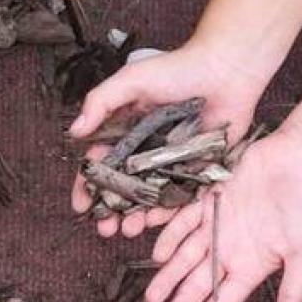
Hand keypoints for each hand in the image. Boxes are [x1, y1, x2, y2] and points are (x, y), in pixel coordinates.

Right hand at [67, 42, 269, 237]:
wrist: (225, 70)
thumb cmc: (177, 69)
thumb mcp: (131, 80)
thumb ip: (100, 102)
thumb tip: (75, 131)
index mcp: (125, 132)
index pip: (100, 165)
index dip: (88, 187)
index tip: (81, 206)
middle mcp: (145, 151)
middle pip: (122, 189)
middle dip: (110, 211)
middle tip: (105, 229)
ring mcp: (170, 163)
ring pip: (148, 198)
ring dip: (136, 217)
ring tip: (128, 231)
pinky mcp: (197, 169)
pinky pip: (180, 197)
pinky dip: (168, 213)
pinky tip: (156, 223)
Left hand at [143, 129, 301, 301]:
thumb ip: (292, 291)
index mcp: (252, 266)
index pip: (223, 301)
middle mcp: (231, 249)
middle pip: (198, 284)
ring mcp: (219, 226)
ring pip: (186, 257)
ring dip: (168, 277)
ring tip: (152, 299)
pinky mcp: (210, 201)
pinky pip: (184, 222)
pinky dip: (170, 237)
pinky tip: (158, 255)